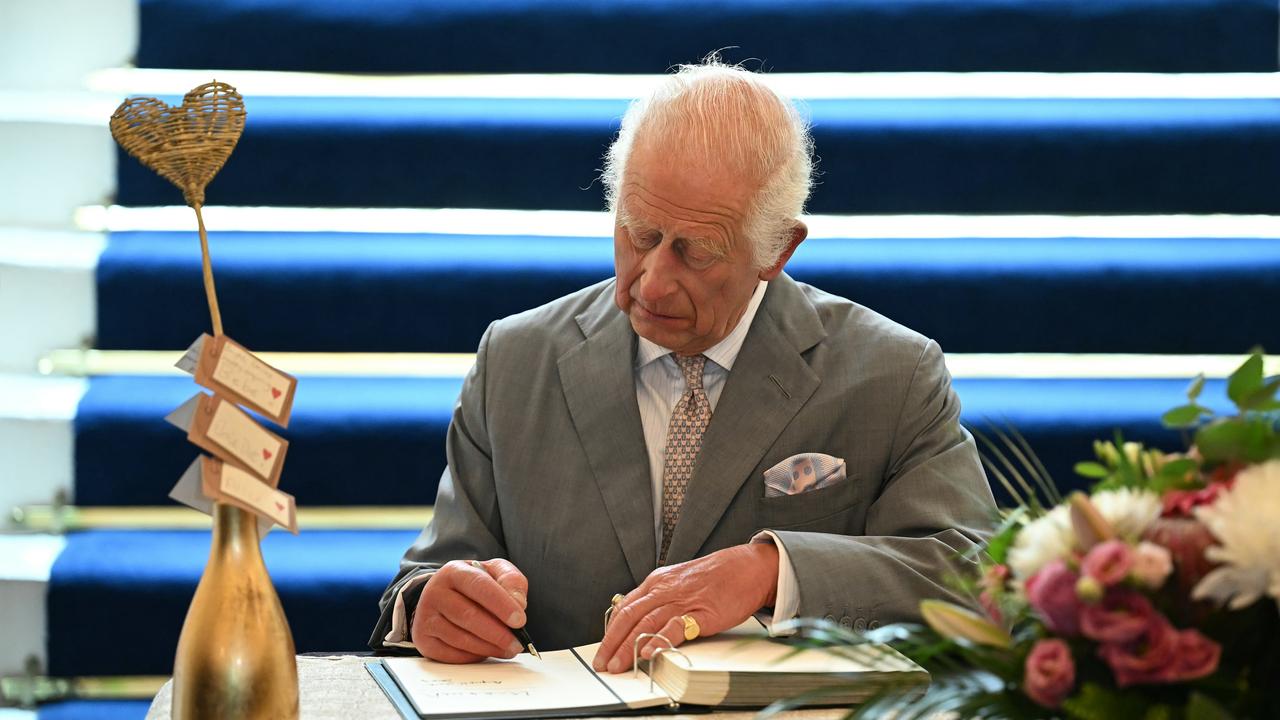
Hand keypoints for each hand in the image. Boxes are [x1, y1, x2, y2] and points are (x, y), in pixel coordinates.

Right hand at [412, 558, 528, 662]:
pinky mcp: (424, 639)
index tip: (520, 620)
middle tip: (517, 642)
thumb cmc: (475, 585)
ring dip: (488, 647)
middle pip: (468, 615)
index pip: (479, 586)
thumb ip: (511, 581)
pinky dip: (473, 656)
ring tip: (508, 649)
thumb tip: (519, 604)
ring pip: (460, 637)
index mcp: (454, 571)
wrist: (444, 596)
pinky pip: (451, 654)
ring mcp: (426, 617)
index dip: (501, 604)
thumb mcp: (494, 573)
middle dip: (497, 633)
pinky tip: (487, 652)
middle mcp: (435, 592)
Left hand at [592, 543, 778, 673]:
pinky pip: (675, 627)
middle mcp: (664, 589)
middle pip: (629, 617)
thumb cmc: (716, 577)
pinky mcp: (701, 612)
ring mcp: (682, 600)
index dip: (610, 631)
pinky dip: (659, 640)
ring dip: (628, 647)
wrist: (747, 567)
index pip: (624, 608)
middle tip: (602, 663)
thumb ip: (660, 599)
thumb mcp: (679, 582)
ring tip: (618, 665)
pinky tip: (649, 652)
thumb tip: (640, 621)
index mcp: (657, 582)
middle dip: (612, 643)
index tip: (603, 649)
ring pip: (646, 624)